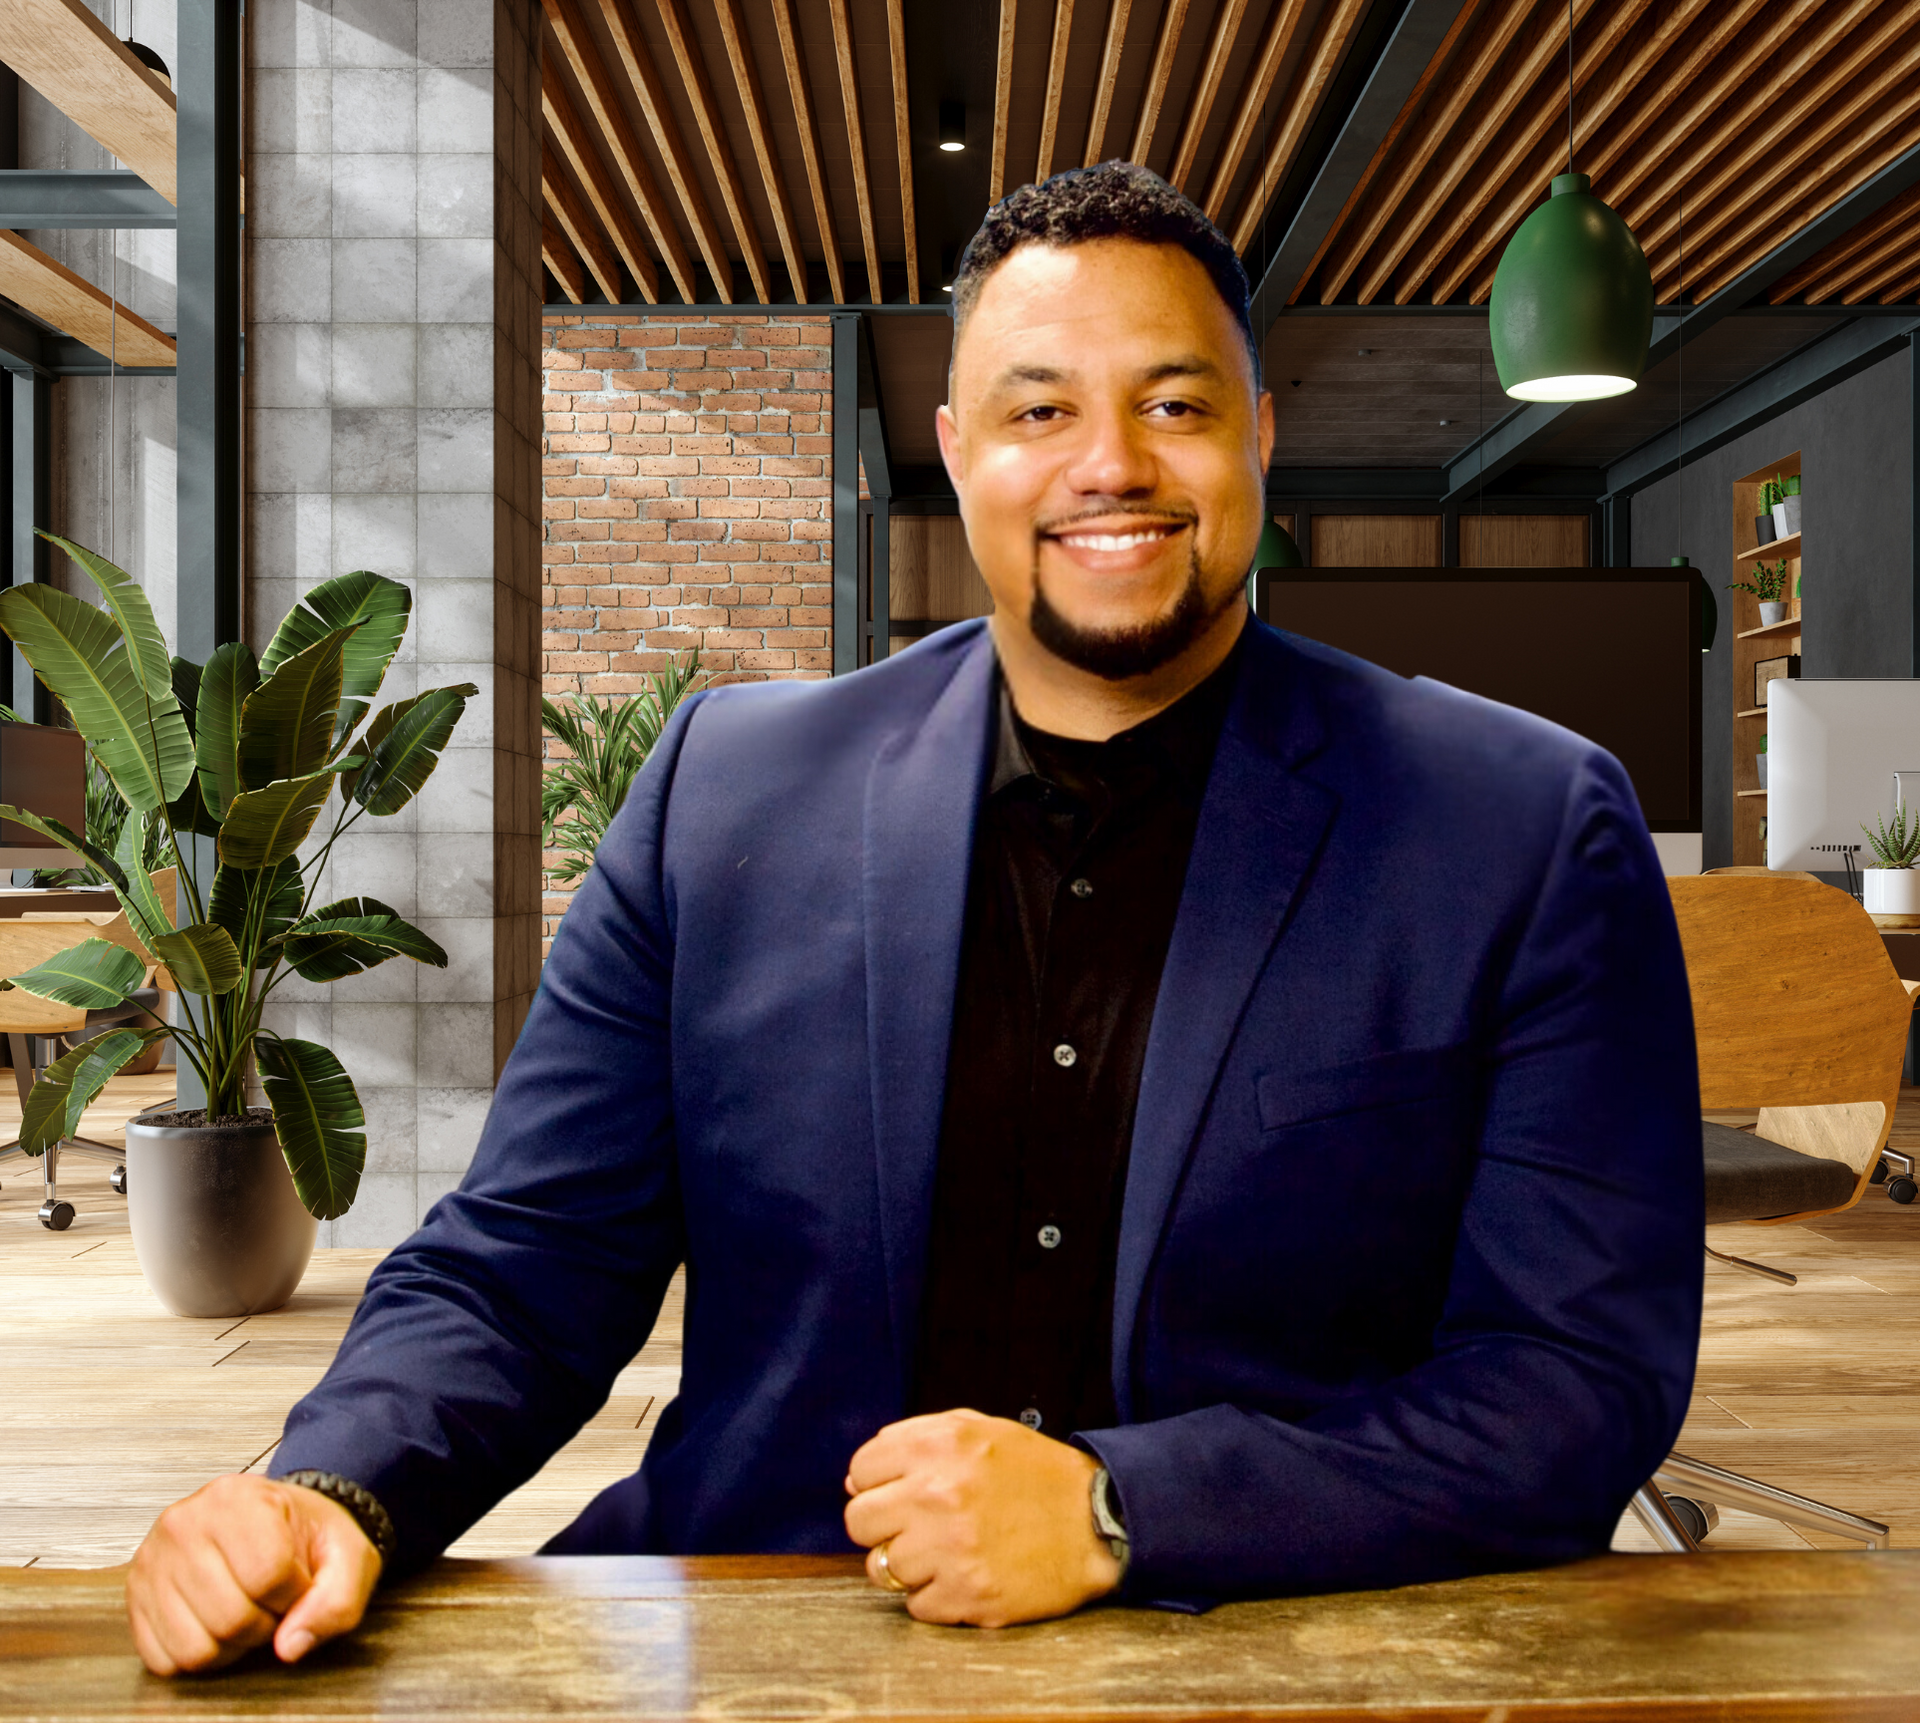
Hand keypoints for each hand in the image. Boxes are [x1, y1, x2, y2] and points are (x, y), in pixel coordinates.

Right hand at [127, 1474, 382, 1675]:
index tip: (298, 1583)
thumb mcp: (347, 1554)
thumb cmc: (305, 1535)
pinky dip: (199, 1653)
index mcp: (239, 1498)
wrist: (273, 1521)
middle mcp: (185, 1523)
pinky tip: (216, 1621)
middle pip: (230, 1618)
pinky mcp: (134, 1597)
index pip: (268, 1575)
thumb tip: (290, 1646)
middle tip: (271, 1600)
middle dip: (264, 1624)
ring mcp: (152, 1561)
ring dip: (231, 1645)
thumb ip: (338, 1600)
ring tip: (245, 1609)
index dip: (294, 1596)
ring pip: (195, 1648)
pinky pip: (164, 1660)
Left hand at [843, 1409, 1122, 1626]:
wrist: (1098, 1520)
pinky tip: (964, 1576)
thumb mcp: (979, 1429)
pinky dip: (935, 1597)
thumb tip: (856, 1480)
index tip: (897, 1495)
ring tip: (945, 1554)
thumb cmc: (1035, 1474)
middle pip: (859, 1522)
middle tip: (916, 1528)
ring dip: (909, 1566)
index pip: (860, 1471)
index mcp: (939, 1444)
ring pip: (882, 1569)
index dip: (875, 1485)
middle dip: (883, 1527)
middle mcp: (938, 1493)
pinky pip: (916, 1606)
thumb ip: (913, 1440)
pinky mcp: (968, 1594)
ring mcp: (951, 1547)